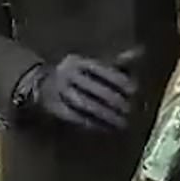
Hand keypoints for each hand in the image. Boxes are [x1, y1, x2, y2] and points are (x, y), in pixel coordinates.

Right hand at [14, 50, 141, 131]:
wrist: (39, 83)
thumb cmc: (75, 74)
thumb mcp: (92, 65)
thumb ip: (116, 62)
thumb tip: (140, 52)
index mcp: (78, 61)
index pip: (102, 70)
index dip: (119, 80)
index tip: (134, 91)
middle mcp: (67, 74)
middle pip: (95, 88)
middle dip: (114, 101)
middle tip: (130, 110)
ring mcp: (59, 91)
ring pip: (85, 104)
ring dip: (105, 115)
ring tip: (122, 122)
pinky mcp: (55, 108)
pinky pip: (76, 117)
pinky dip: (93, 123)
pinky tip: (106, 128)